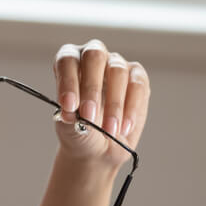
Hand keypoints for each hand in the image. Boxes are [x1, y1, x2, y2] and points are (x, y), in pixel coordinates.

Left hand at [52, 39, 149, 168]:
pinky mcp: (138, 77)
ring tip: (109, 130)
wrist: (100, 149)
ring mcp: (117, 65)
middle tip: (89, 116)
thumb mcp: (69, 127)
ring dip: (113, 104)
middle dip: (91, 88)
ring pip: (118, 72)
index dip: (68, 81)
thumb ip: (69, 117)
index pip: (66, 61)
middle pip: (94, 57)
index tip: (68, 106)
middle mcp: (92, 57)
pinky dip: (131, 109)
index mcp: (68, 63)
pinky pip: (138, 86)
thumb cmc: (80, 131)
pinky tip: (124, 128)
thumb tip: (71, 112)